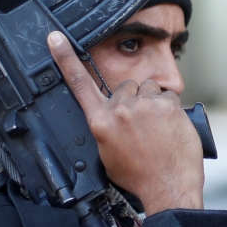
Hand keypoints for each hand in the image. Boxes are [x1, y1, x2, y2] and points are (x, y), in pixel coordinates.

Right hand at [48, 31, 203, 214]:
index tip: (55, 38)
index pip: (79, 83)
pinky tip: (170, 127)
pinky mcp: (167, 104)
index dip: (65, 58)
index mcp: (100, 122)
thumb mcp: (107, 154)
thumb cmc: (138, 176)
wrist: (167, 187)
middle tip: (141, 124)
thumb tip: (112, 115)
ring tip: (156, 127)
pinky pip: (168, 96)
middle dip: (132, 99)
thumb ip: (105, 127)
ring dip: (151, 102)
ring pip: (148, 88)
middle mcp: (120, 110)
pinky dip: (170, 109)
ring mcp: (144, 105)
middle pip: (125, 86)